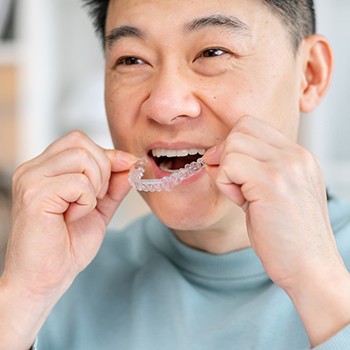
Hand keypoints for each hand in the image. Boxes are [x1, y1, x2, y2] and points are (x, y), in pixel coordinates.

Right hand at [2, 131, 135, 297]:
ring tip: (84, 208)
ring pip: (82, 157)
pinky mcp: (34, 195)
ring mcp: (31, 180)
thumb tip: (131, 162)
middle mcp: (33, 169)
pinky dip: (87, 201)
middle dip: (103, 168)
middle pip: (80, 141)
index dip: (107, 154)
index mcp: (45, 169)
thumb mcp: (99, 208)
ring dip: (96, 185)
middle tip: (97, 198)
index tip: (125, 168)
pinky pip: (78, 182)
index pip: (78, 140)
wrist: (45, 280)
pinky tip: (74, 217)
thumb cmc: (66, 246)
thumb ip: (113, 185)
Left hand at [204, 116, 349, 344]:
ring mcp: (286, 166)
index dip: (233, 146)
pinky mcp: (271, 183)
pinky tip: (241, 203)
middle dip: (226, 155)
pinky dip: (225, 184)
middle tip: (235, 184)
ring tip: (241, 196)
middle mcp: (295, 155)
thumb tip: (214, 155)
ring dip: (226, 171)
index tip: (234, 172)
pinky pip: (229, 165)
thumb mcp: (272, 193)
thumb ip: (250, 169)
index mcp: (298, 156)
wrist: (310, 268)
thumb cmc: (287, 236)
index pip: (252, 125)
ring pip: (232, 144)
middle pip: (240, 129)